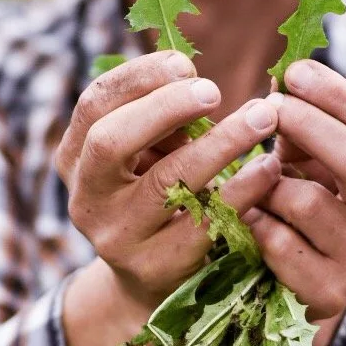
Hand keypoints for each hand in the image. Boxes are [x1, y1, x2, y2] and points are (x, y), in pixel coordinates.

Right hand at [54, 50, 281, 313]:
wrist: (150, 282)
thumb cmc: (156, 194)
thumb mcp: (146, 154)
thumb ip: (160, 119)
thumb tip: (189, 72)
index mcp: (75, 158)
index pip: (94, 105)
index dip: (138, 78)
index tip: (184, 62)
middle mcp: (87, 198)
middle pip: (111, 141)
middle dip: (165, 107)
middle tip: (215, 90)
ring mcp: (117, 238)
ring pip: (165, 181)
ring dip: (220, 143)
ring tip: (262, 117)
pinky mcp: (157, 268)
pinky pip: (205, 222)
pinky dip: (243, 190)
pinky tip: (270, 168)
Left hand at [243, 59, 345, 332]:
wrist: (302, 280)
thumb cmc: (307, 197)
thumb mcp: (313, 156)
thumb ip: (304, 120)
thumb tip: (283, 76)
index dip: (337, 94)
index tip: (294, 71)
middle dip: (306, 124)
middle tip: (267, 105)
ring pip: (307, 201)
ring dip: (268, 182)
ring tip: (255, 180)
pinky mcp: (331, 293)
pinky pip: (279, 242)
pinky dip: (255, 222)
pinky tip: (250, 216)